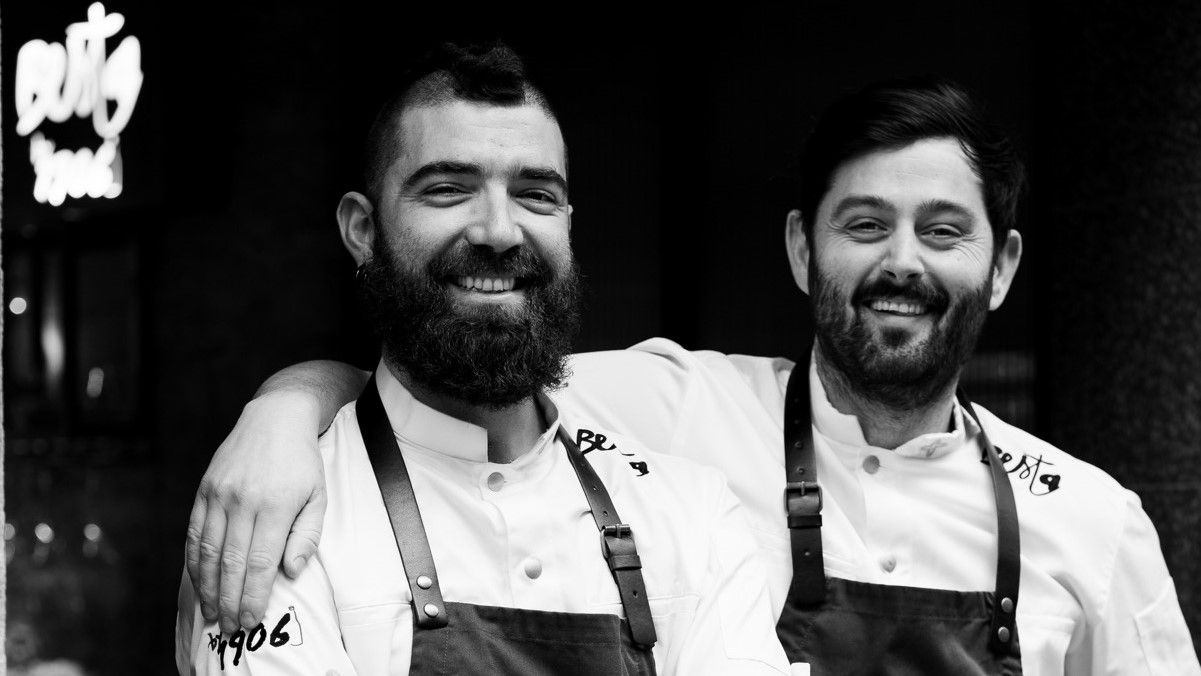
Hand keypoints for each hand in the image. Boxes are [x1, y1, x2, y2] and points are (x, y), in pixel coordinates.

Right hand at [185, 390, 326, 633]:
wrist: (275, 418)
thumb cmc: (302, 462)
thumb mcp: (318, 495)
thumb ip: (307, 536)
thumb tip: (291, 572)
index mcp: (276, 505)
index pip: (261, 562)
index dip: (254, 596)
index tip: (252, 620)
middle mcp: (244, 501)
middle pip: (231, 563)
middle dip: (230, 601)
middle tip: (231, 629)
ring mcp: (220, 495)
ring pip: (207, 552)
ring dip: (208, 589)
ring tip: (213, 614)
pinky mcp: (204, 490)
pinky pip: (194, 533)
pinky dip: (193, 563)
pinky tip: (198, 583)